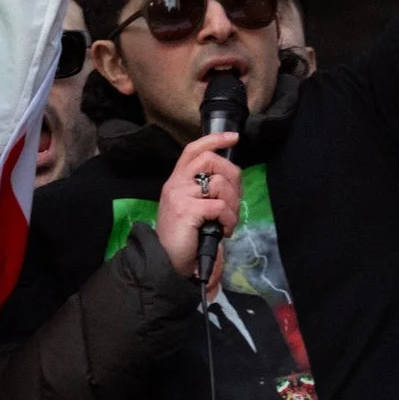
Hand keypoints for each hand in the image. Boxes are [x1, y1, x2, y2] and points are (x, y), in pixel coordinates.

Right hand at [155, 132, 240, 288]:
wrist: (164, 261)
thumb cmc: (182, 238)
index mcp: (177, 181)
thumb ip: (202, 191)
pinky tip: (224, 230)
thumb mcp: (189, 208)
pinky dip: (229, 219)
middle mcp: (176, 184)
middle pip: (211, 160)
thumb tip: (229, 180)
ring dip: (232, 204)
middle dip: (232, 176)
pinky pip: (220, 206)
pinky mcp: (187, 210)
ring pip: (219, 183)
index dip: (215, 139)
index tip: (234, 138)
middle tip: (233, 199)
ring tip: (228, 221)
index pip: (193, 150)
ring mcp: (180, 196)